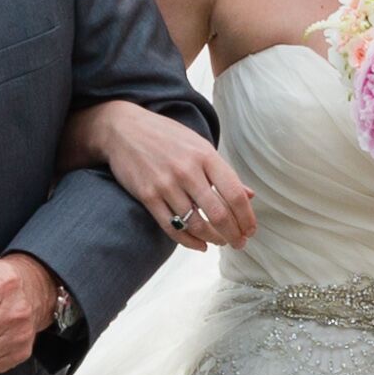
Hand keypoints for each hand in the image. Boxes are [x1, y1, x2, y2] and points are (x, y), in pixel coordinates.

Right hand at [80, 100, 254, 249]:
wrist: (123, 129)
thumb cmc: (167, 137)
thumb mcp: (200, 146)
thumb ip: (223, 172)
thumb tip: (250, 195)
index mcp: (206, 156)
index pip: (235, 194)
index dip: (246, 217)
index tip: (250, 230)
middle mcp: (188, 171)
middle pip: (219, 214)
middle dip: (233, 234)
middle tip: (239, 243)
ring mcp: (166, 184)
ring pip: (196, 224)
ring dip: (213, 239)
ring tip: (221, 242)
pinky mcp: (148, 196)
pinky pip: (172, 227)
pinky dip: (189, 241)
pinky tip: (200, 245)